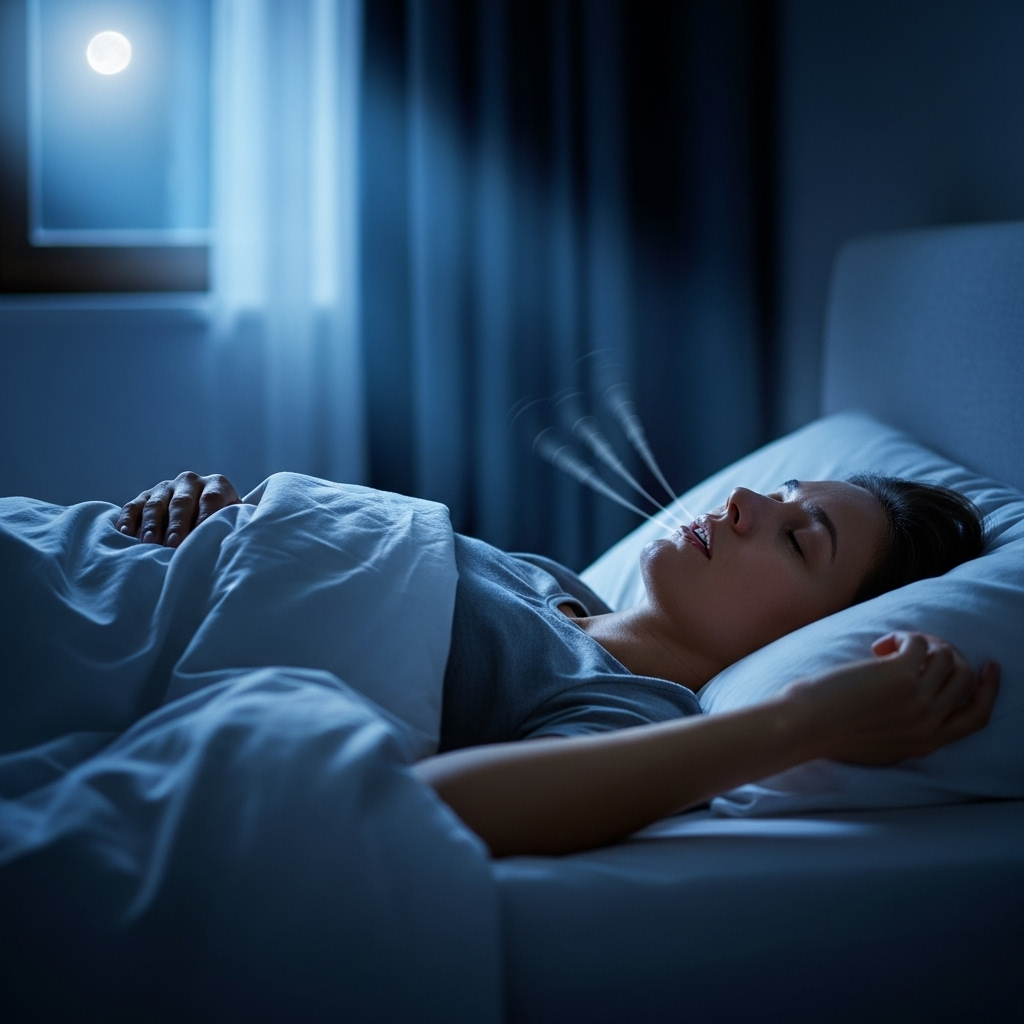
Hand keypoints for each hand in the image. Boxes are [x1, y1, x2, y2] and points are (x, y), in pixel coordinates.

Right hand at [116, 472, 240, 546]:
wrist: (204, 514)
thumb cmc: (223, 523)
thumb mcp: (234, 519)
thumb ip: (233, 524)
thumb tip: (232, 541)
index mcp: (216, 485)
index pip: (211, 499)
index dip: (205, 518)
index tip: (200, 538)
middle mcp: (190, 481)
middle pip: (182, 502)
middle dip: (177, 525)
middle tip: (173, 544)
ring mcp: (165, 487)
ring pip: (156, 504)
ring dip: (151, 524)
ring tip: (149, 542)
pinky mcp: (145, 496)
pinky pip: (133, 506)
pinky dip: (128, 518)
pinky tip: (125, 532)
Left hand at [785, 631, 999, 764]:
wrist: (801, 728)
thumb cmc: (828, 731)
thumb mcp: (881, 743)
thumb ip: (907, 728)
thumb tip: (918, 694)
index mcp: (927, 742)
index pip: (976, 716)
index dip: (987, 689)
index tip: (988, 667)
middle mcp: (928, 723)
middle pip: (965, 680)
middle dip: (949, 656)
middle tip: (921, 647)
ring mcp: (917, 699)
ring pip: (945, 657)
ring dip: (922, 643)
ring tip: (889, 648)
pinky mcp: (899, 675)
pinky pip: (920, 644)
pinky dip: (904, 637)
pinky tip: (880, 646)